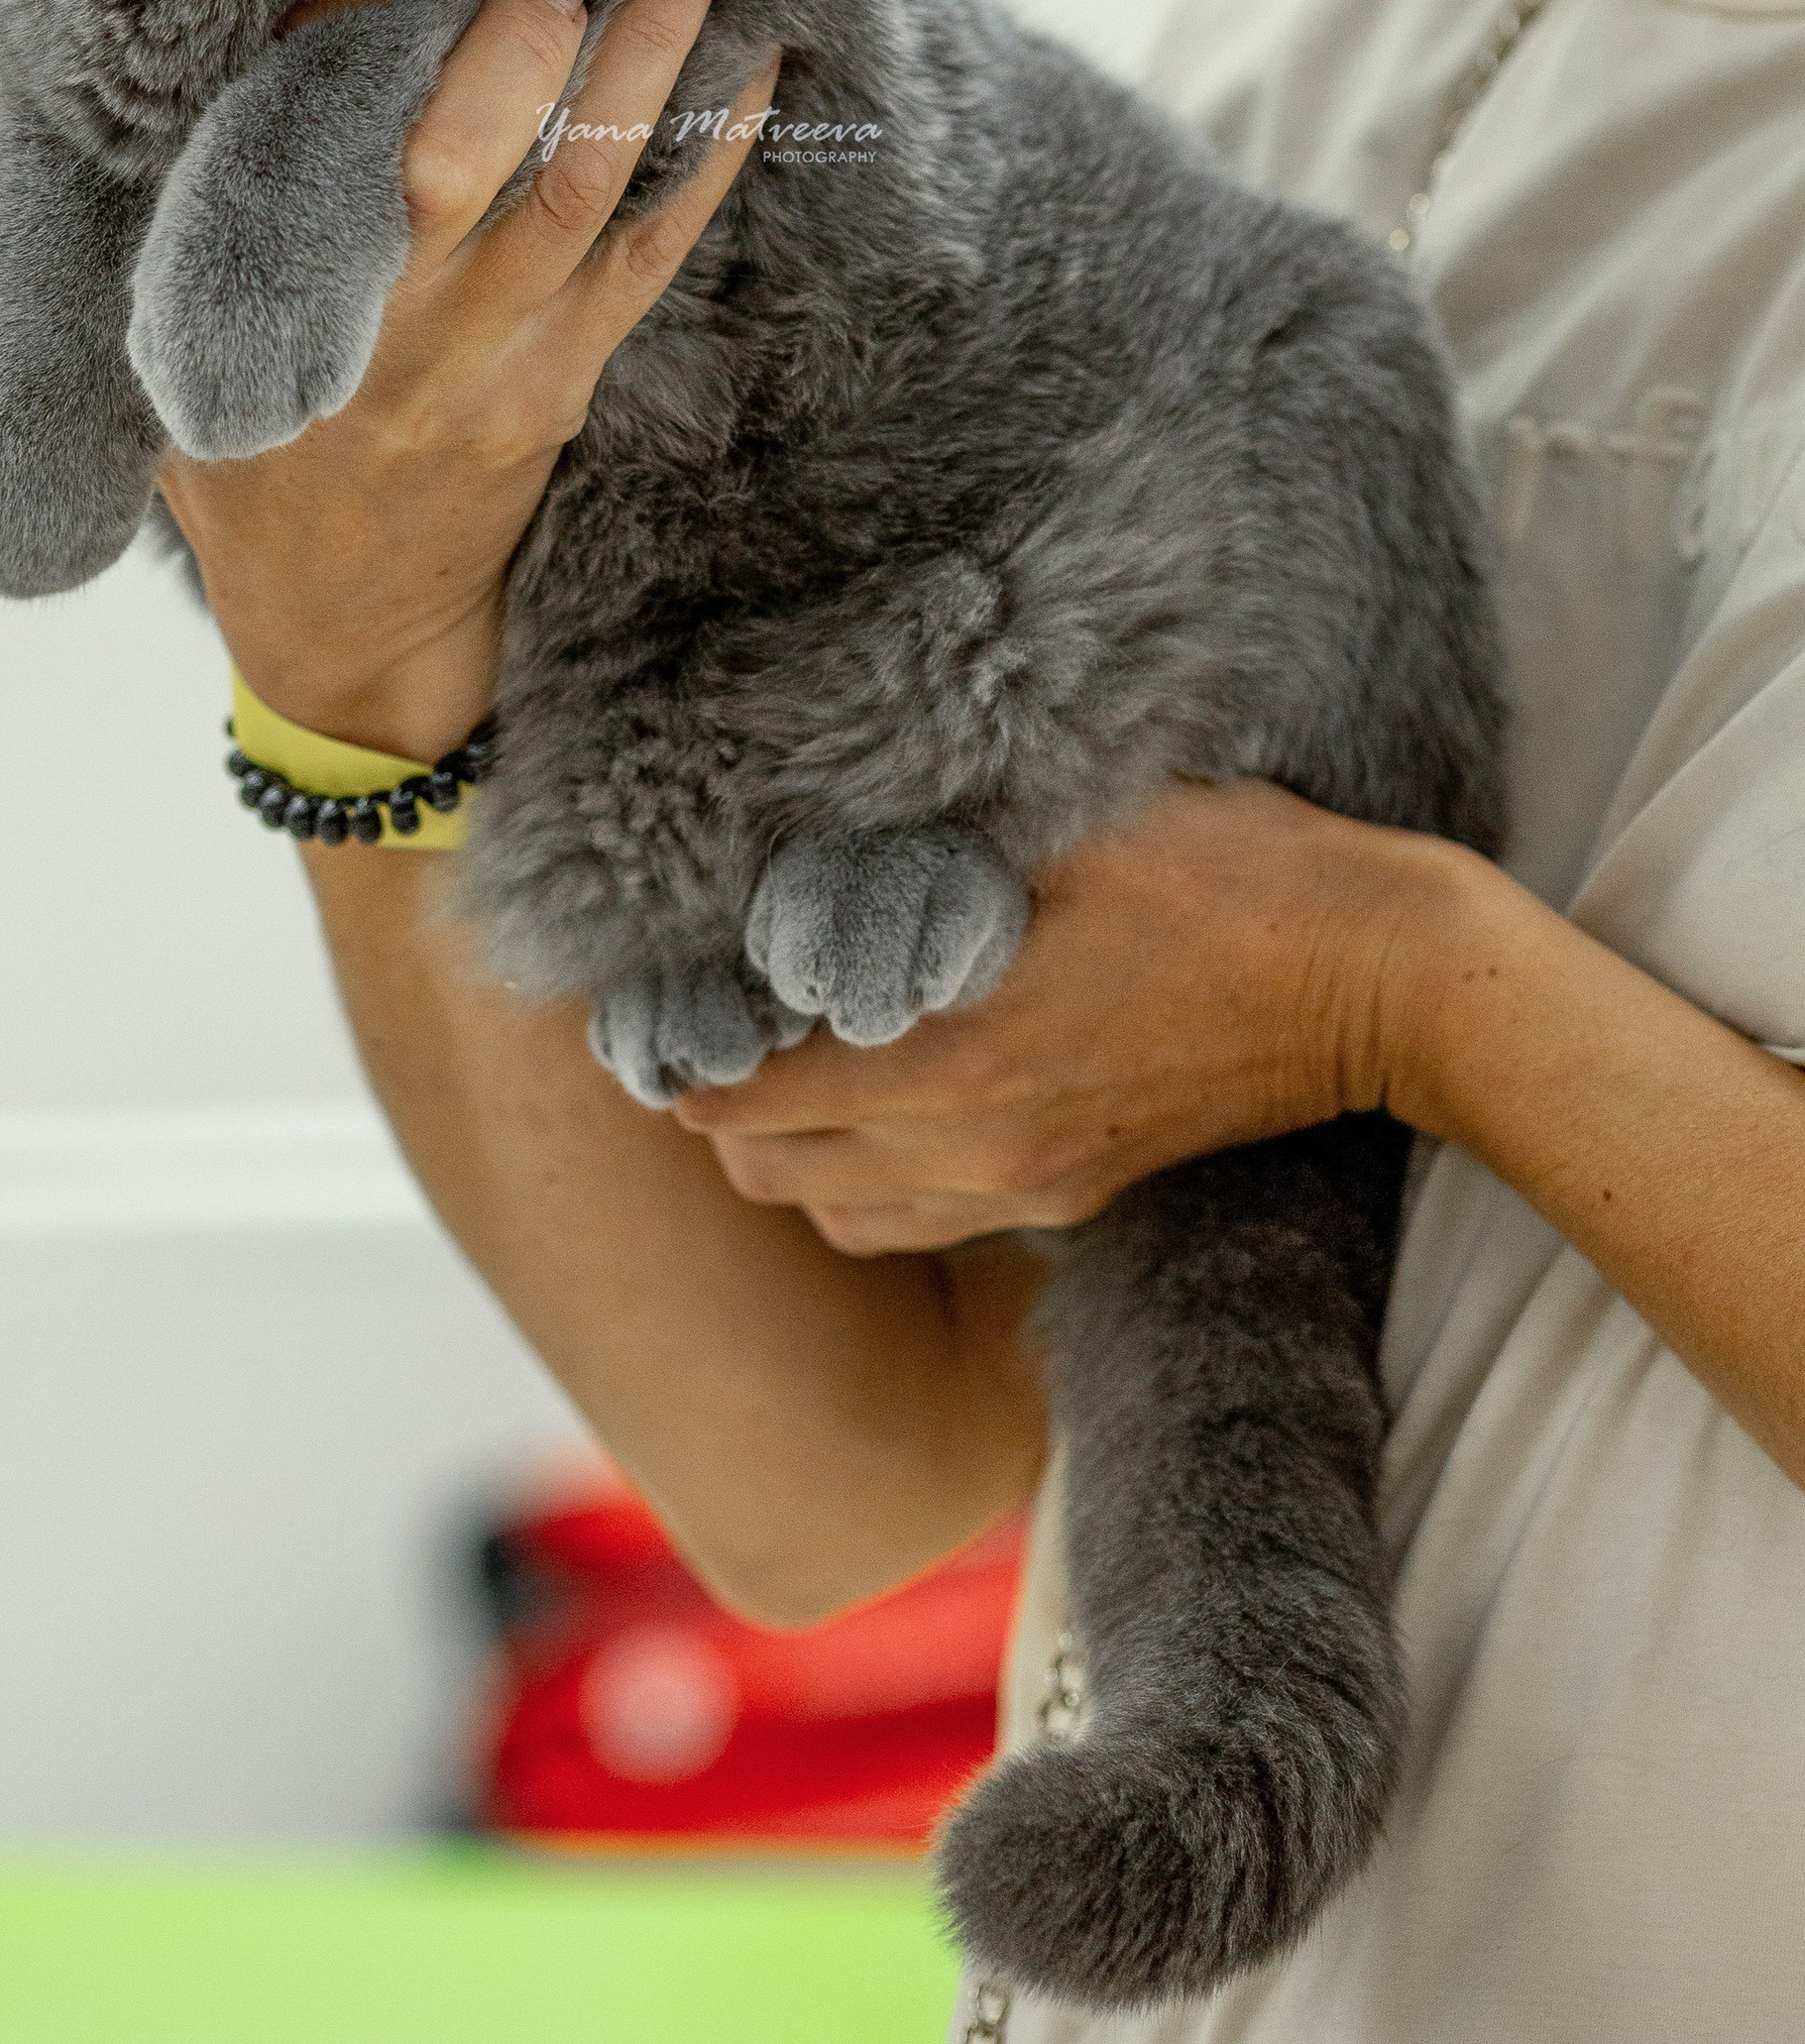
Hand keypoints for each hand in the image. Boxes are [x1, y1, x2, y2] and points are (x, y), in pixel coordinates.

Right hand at [0, 0, 779, 762]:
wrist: (355, 643)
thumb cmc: (232, 481)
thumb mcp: (118, 377)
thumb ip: (40, 246)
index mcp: (275, 329)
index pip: (303, 165)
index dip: (345, 51)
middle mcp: (395, 344)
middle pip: (470, 178)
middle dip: (521, 55)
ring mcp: (502, 364)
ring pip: (583, 199)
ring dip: (644, 75)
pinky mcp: (574, 375)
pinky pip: (653, 253)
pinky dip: (708, 156)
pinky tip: (757, 63)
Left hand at [673, 780, 1491, 1251]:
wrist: (1381, 978)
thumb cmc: (1233, 872)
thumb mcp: (1067, 819)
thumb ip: (928, 840)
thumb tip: (808, 827)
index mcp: (951, 1062)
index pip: (741, 1098)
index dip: (681, 1048)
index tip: (661, 991)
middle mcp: (972, 1151)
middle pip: (768, 1176)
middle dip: (716, 1106)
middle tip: (711, 1017)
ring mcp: (1028, 1186)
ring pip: (837, 1218)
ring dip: (788, 1153)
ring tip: (786, 1059)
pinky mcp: (1076, 1194)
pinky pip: (920, 1223)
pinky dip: (868, 1183)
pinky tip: (885, 1097)